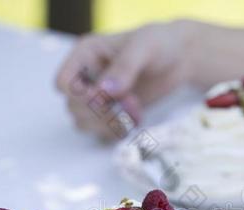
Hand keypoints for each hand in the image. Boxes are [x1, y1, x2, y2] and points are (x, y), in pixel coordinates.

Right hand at [55, 20, 194, 139]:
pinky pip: (100, 131)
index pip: (63, 83)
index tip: (107, 97)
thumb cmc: (161, 44)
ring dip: (107, 125)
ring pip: (83, 122)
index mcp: (86, 54)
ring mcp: (98, 95)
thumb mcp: (144, 48)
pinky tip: (134, 120)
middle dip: (100, 112)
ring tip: (133, 113)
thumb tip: (105, 91)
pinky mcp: (111, 111)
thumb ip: (124, 67)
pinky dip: (115, 131)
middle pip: (73, 107)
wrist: (180, 59)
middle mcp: (86, 76)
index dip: (80, 96)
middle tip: (130, 102)